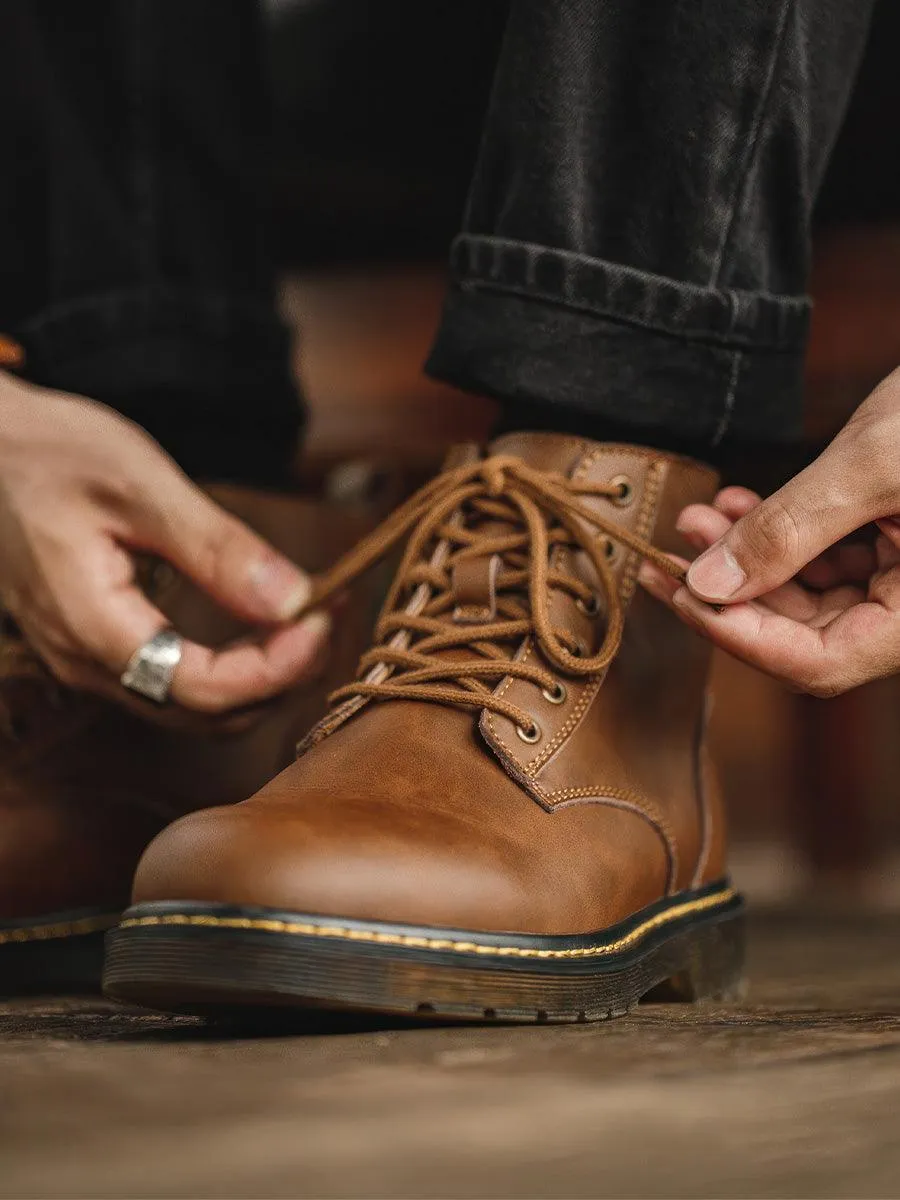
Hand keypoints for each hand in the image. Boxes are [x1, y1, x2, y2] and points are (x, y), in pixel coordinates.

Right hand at [0, 373, 329, 713]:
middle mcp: (89, 664)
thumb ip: (215, 547)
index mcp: (93, 628)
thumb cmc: (44, 451)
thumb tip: (292, 601)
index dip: (278, 666)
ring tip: (308, 615)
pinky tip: (264, 621)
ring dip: (263, 673)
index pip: (207, 691)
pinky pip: (179, 681)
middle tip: (328, 614)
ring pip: (196, 707)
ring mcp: (92, 660)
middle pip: (208, 714)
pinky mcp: (103, 645)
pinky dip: (235, 662)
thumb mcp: (137, 483)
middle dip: (282, 675)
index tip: (323, 615)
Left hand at [638, 366, 899, 695]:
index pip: (818, 663)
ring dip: (745, 560)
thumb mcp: (874, 465)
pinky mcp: (896, 548)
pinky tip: (737, 505)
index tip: (680, 596)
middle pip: (803, 634)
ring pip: (807, 595)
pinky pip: (825, 561)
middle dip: (730, 591)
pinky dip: (778, 536)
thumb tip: (708, 585)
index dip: (739, 638)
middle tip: (670, 550)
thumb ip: (789, 529)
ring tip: (696, 517)